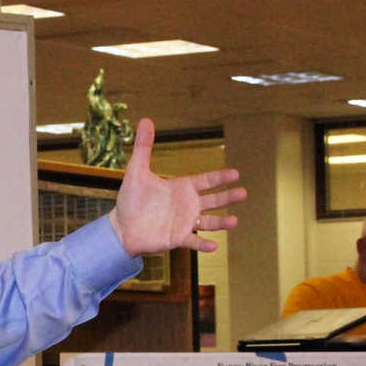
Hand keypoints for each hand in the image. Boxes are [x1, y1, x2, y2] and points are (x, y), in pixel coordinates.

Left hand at [108, 118, 245, 256]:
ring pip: (209, 222)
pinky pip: (194, 242)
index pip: (207, 181)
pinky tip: (214, 245)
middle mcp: (188, 205)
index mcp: (182, 187)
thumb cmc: (130, 200)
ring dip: (221, 222)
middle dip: (228, 197)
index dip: (220, 177)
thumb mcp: (136, 170)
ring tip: (234, 221)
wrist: (121, 227)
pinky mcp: (177, 238)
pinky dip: (203, 244)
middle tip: (243, 193)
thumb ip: (144, 147)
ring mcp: (184, 222)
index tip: (236, 174)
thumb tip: (145, 120)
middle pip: (214, 200)